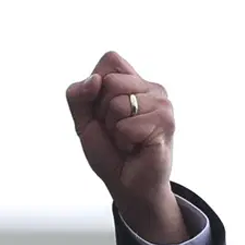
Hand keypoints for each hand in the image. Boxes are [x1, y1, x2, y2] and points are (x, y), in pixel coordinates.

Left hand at [67, 52, 184, 240]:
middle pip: (109, 81)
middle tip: (116, 130)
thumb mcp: (83, 120)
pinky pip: (126, 125)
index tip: (103, 113)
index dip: (96, 88)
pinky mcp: (166, 122)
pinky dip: (123, 141)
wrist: (127, 184)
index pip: (110, 60)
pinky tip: (136, 147)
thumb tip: (95, 80)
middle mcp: (152, 87)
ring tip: (127, 140)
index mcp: (134, 81)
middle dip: (102, 112)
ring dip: (113, 129)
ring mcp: (162, 103)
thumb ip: (78, 95)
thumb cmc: (109, 151)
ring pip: (116, 104)